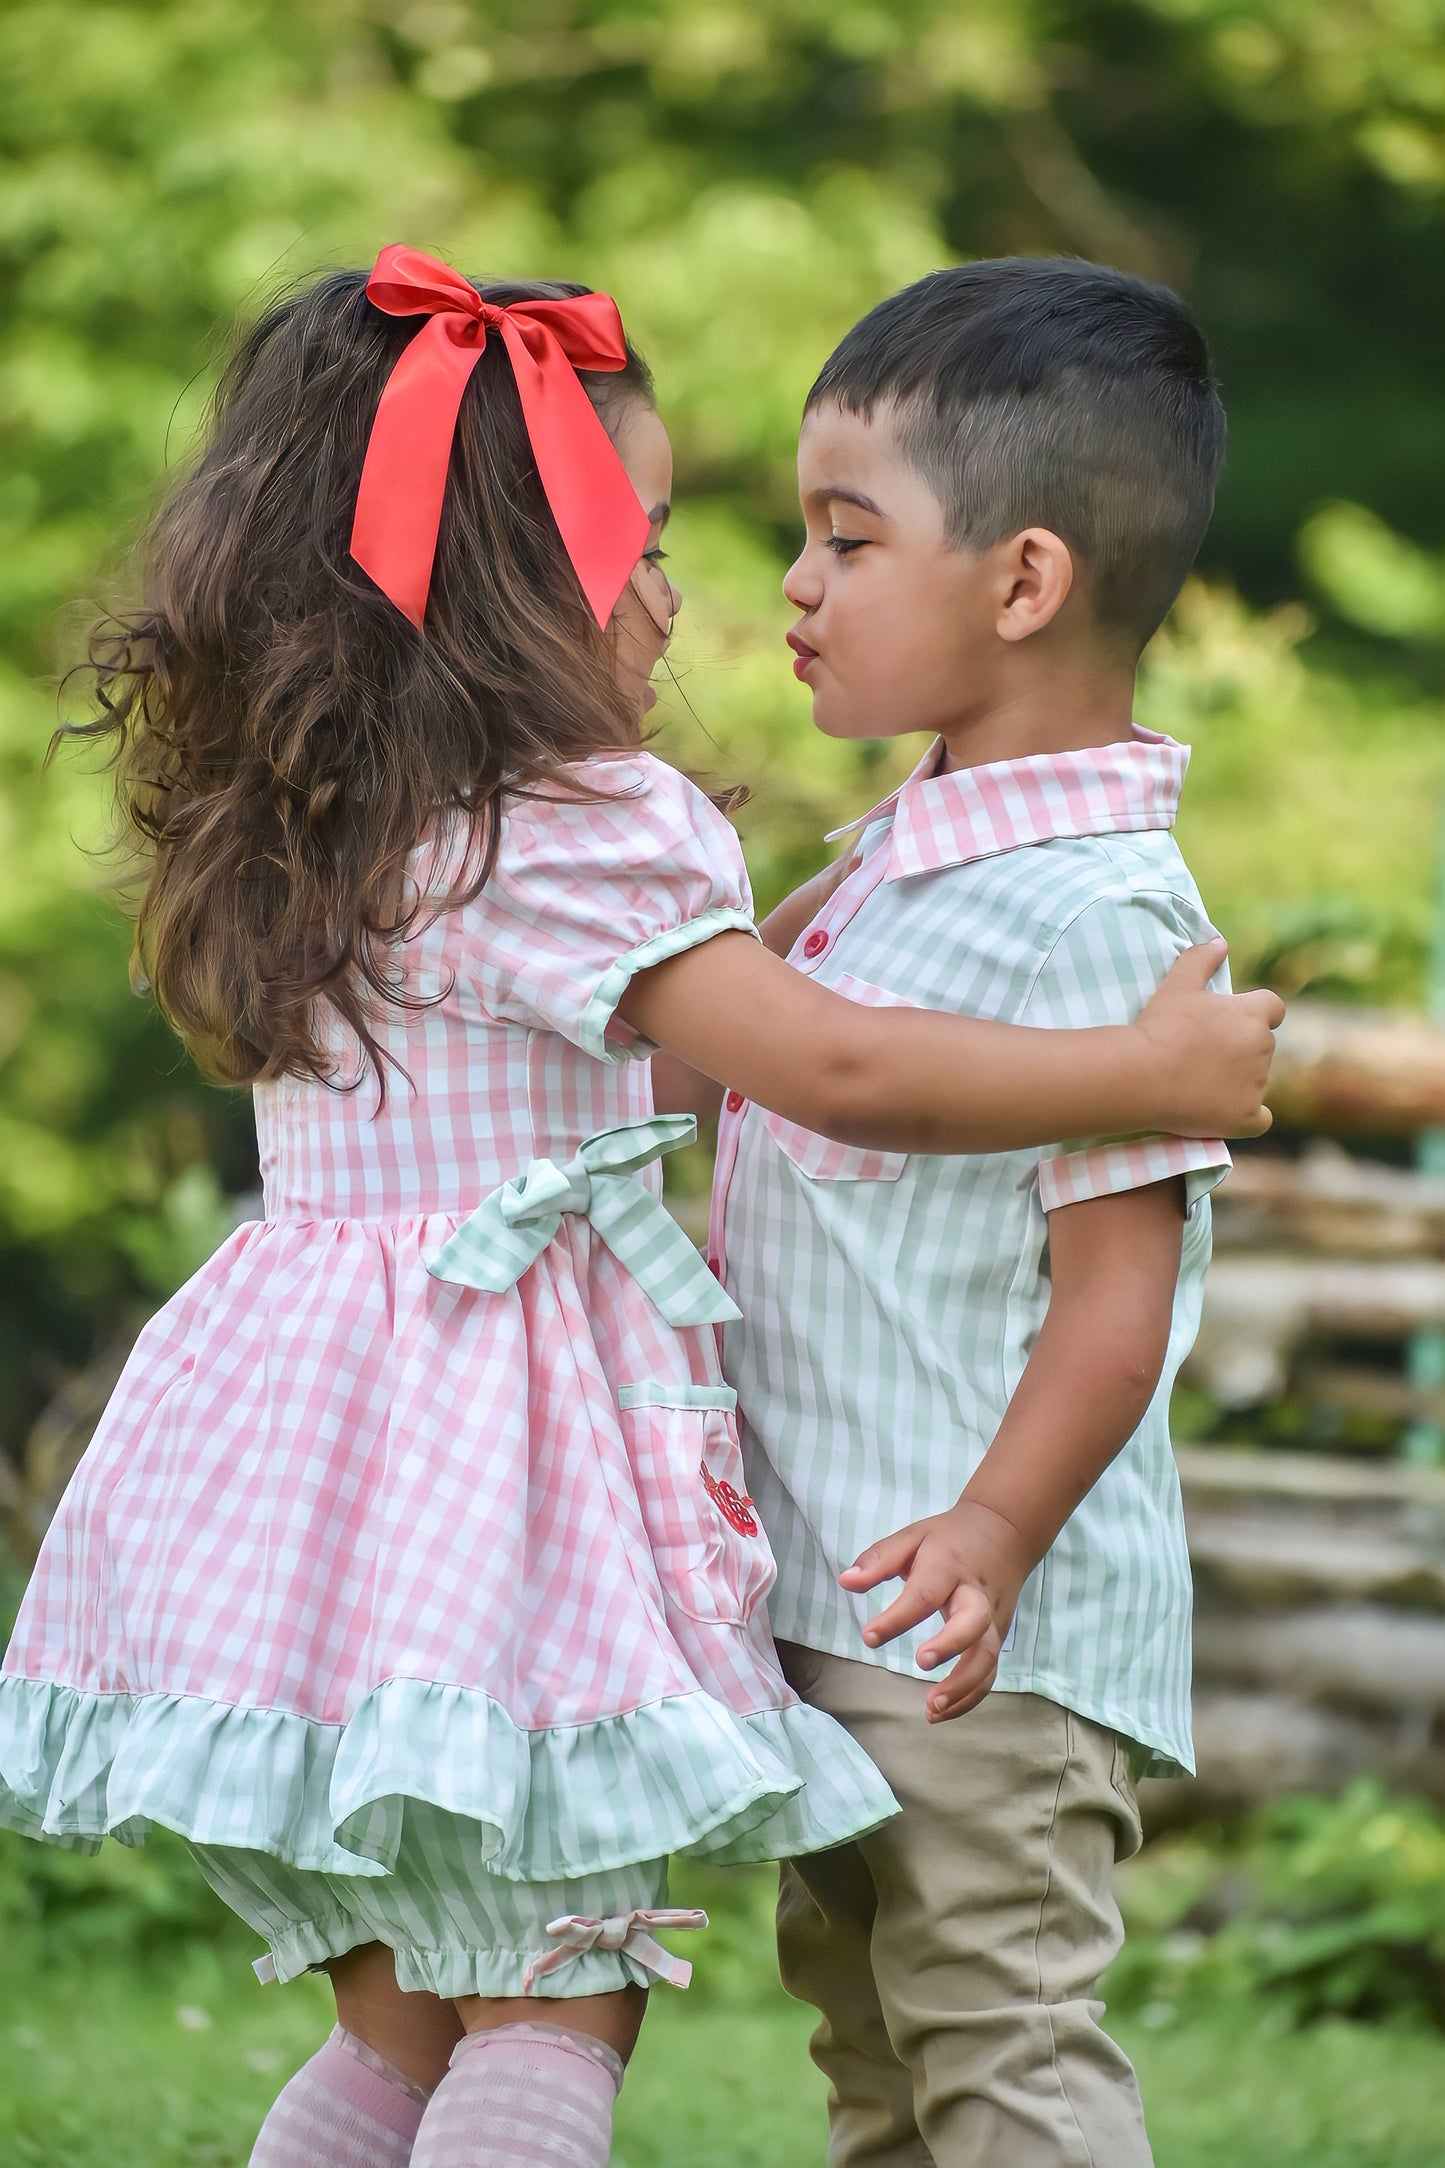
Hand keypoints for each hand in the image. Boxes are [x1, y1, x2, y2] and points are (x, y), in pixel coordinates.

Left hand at [839, 1500, 1032, 1722]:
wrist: (1005, 1532)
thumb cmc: (949, 1538)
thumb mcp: (912, 1536)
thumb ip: (879, 1559)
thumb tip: (846, 1581)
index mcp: (948, 1565)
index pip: (924, 1593)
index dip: (898, 1617)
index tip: (869, 1637)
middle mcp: (975, 1593)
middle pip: (973, 1621)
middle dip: (950, 1645)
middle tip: (920, 1663)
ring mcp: (993, 1617)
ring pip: (988, 1655)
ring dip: (963, 1686)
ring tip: (931, 1709)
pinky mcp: (999, 1635)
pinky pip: (991, 1671)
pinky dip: (971, 1696)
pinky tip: (942, 1712)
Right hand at [1135, 940, 1284, 1138]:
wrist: (1142, 1074)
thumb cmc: (1159, 1027)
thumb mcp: (1177, 984)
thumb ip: (1201, 959)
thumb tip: (1219, 941)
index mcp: (1251, 1015)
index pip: (1274, 1008)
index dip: (1257, 1014)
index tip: (1234, 1023)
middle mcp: (1262, 1049)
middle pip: (1262, 1046)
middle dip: (1242, 1049)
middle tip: (1204, 1055)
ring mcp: (1257, 1086)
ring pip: (1257, 1081)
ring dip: (1240, 1081)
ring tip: (1200, 1082)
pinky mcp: (1247, 1118)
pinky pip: (1260, 1119)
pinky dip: (1247, 1116)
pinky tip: (1225, 1113)